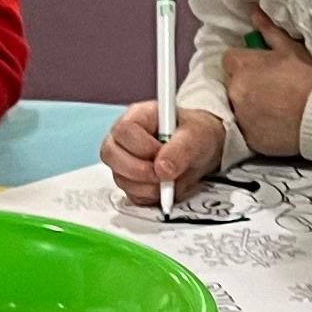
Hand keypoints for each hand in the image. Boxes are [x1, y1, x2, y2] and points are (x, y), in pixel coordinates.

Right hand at [101, 102, 226, 198]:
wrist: (201, 151)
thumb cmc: (196, 135)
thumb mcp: (196, 136)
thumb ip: (181, 149)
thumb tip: (163, 168)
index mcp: (138, 116)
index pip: (124, 130)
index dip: (142, 147)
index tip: (163, 156)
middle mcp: (124, 138)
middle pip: (111, 154)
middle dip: (140, 170)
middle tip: (165, 174)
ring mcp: (123, 160)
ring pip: (120, 178)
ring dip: (148, 186)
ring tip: (170, 178)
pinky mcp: (129, 181)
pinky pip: (130, 195)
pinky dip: (150, 196)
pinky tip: (165, 186)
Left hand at [220, 33, 311, 158]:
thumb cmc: (307, 77)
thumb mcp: (290, 49)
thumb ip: (268, 31)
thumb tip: (254, 13)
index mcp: (241, 65)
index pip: (229, 60)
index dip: (245, 64)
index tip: (260, 69)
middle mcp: (234, 90)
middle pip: (232, 85)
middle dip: (246, 85)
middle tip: (271, 89)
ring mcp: (240, 115)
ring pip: (238, 108)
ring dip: (250, 107)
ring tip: (276, 108)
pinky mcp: (249, 137)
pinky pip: (248, 130)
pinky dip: (258, 127)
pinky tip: (277, 124)